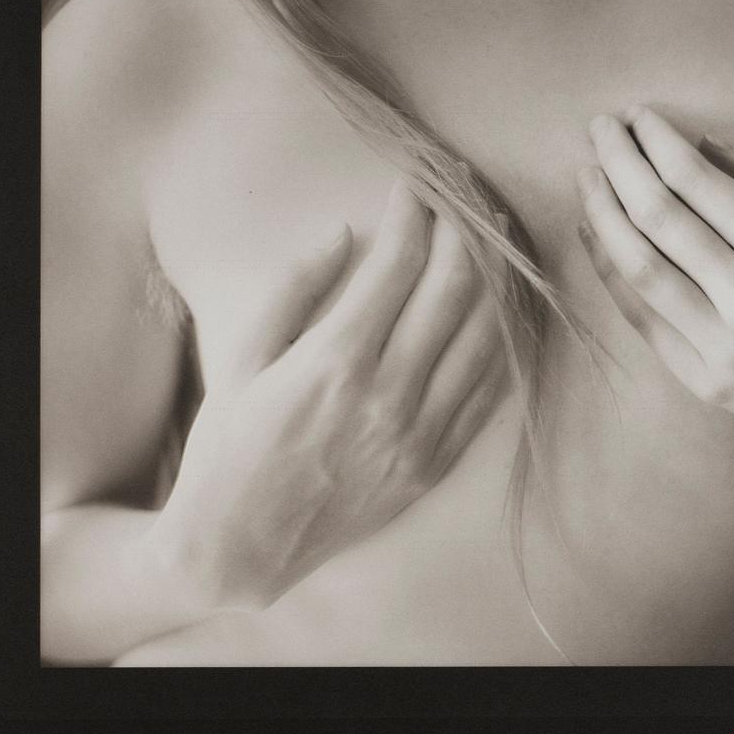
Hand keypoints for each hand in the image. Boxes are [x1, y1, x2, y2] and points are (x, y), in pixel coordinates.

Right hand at [145, 182, 506, 610]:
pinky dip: (504, 343)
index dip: (413, 212)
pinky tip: (504, 310)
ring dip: (496, 278)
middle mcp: (388, 393)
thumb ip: (293, 291)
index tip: (414, 185)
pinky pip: (489, 392)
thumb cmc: (229, 449)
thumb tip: (343, 234)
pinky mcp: (435, 464)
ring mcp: (420, 433)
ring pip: (486, 335)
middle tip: (463, 199)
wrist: (240, 548)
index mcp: (334, 360)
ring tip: (495, 241)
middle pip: (453, 288)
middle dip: (464, 229)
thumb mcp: (242, 361)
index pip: (398, 263)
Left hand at [575, 106, 733, 468]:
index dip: (658, 142)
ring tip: (586, 175)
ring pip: (638, 265)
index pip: (698, 181)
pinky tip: (593, 234)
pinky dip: (608, 271)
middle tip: (600, 129)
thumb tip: (703, 144)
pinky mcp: (702, 379)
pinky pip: (640, 317)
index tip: (637, 116)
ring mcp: (720, 342)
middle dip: (620, 163)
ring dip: (602, 212)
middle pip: (658, 215)